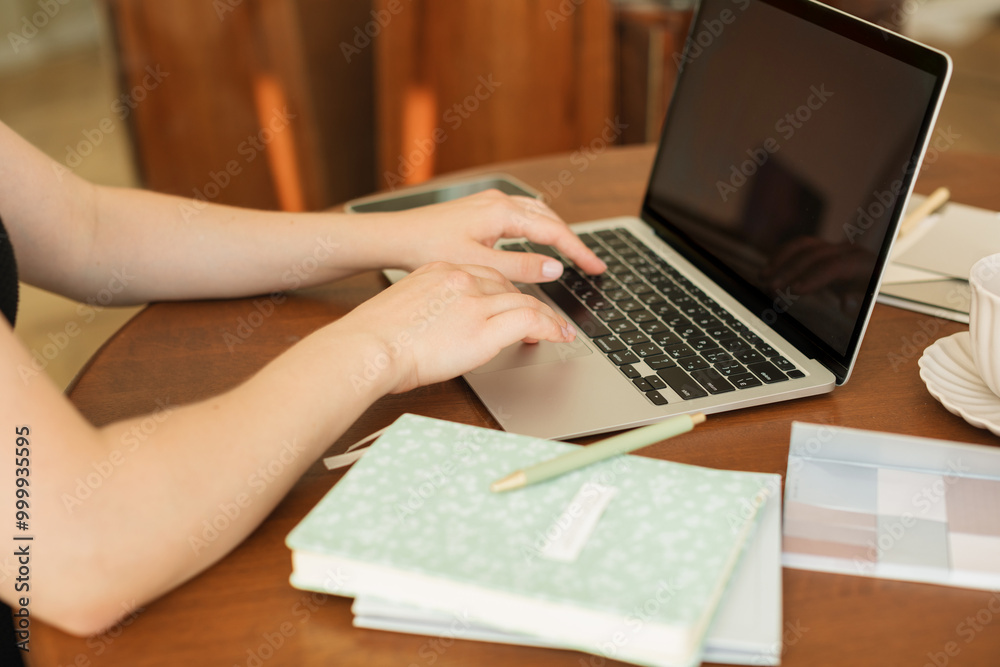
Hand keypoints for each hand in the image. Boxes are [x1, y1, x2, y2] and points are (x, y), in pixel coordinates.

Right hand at [333, 261, 576, 393]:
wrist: (368, 347)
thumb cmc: (374, 339)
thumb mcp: (404, 310)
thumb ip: (430, 309)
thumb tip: (442, 327)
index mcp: (440, 270)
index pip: (486, 275)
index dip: (507, 293)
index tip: (516, 305)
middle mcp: (460, 278)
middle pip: (509, 287)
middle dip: (531, 304)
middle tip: (545, 322)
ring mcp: (474, 301)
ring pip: (526, 301)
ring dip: (547, 318)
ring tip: (559, 331)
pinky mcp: (485, 326)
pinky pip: (531, 320)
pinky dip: (551, 328)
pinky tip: (558, 336)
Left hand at [380, 189, 606, 281]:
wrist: (397, 235)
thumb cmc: (428, 247)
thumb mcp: (479, 263)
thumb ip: (519, 267)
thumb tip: (554, 268)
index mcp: (502, 212)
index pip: (554, 231)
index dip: (579, 251)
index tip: (596, 267)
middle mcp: (499, 201)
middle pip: (550, 219)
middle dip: (573, 241)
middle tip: (591, 264)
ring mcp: (490, 202)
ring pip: (537, 214)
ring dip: (557, 232)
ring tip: (572, 253)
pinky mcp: (482, 209)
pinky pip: (522, 214)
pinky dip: (539, 227)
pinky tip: (539, 238)